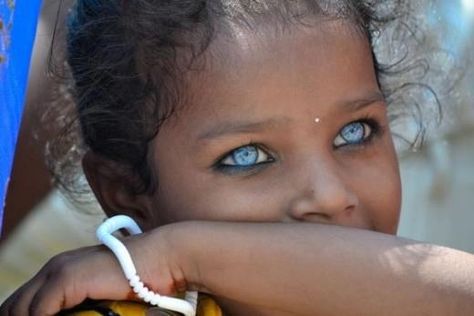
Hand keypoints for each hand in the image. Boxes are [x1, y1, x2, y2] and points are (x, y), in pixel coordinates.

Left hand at [0, 226, 185, 315]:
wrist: (162, 259)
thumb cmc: (141, 279)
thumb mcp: (104, 294)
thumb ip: (84, 305)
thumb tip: (77, 314)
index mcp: (61, 270)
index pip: (22, 301)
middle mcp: (55, 267)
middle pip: (13, 305)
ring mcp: (59, 270)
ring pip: (18, 309)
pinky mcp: (67, 277)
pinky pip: (38, 311)